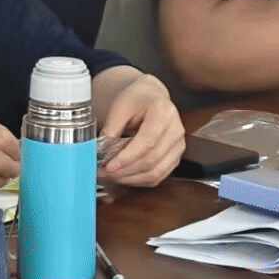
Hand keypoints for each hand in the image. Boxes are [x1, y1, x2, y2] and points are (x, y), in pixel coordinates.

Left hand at [96, 73, 183, 187]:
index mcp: (163, 113)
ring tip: (112, 175)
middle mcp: (176, 130)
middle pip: (151, 160)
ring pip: (155, 173)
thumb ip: (110, 129)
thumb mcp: (119, 107)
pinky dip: (139, 180)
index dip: (126, 158)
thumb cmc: (136, 99)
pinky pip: (158, 177)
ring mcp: (178, 145)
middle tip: (104, 172)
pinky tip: (124, 176)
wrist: (149, 98)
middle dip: (125, 171)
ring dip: (130, 178)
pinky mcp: (175, 158)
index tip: (109, 166)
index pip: (147, 142)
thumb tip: (101, 153)